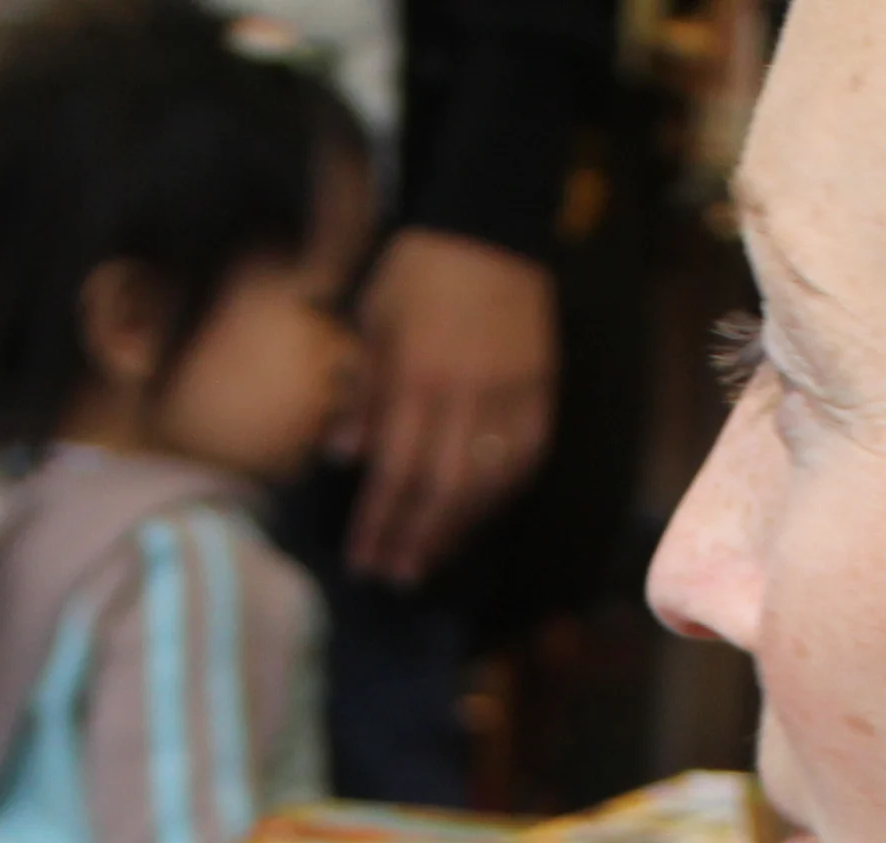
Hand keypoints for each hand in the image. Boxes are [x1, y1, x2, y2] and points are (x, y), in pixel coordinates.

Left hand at [337, 229, 556, 587]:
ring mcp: (510, 394)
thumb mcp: (372, 319)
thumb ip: (362, 389)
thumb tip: (343, 455)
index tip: (362, 559)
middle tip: (394, 576)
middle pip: (440, 489)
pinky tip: (478, 516)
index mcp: (416, 376)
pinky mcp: (542, 389)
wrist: (489, 224)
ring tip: (431, 558)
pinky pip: (526, 456)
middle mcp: (466, 394)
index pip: (394, 469)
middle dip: (415, 538)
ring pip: (487, 481)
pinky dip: (501, 494)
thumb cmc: (418, 271)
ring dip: (457, 528)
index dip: (378, 522)